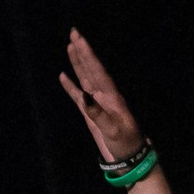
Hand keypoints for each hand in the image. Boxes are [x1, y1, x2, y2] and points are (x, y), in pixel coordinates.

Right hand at [58, 27, 144, 163]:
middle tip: (74, 32)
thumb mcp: (113, 130)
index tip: (79, 39)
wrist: (130, 161)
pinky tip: (63, 76)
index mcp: (113, 98)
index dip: (88, 55)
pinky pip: (78, 97)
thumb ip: (98, 114)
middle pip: (92, 70)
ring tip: (70, 46)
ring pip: (85, 79)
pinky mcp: (91, 115)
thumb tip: (83, 96)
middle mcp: (105, 97)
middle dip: (83, 52)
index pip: (98, 71)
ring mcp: (98, 105)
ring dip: (78, 63)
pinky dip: (71, 86)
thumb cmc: (126, 145)